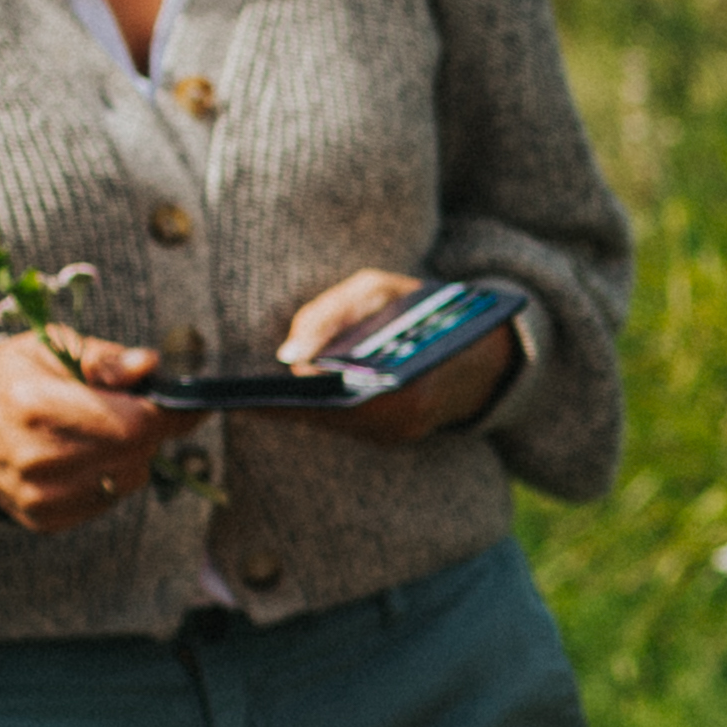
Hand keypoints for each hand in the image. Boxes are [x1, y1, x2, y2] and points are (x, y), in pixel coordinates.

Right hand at [0, 327, 191, 529]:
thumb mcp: (48, 348)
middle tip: (134, 409)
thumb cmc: (10, 380)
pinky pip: (109, 500)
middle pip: (136, 451)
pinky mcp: (45, 519)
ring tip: (100, 431)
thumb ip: (104, 359)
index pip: (135, 420)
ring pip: (128, 479)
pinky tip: (84, 456)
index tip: (191, 401)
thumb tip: (150, 366)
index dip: (171, 410)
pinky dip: (110, 477)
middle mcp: (36, 458)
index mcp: (35, 405)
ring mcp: (39, 496)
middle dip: (149, 429)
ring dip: (131, 454)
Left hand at [264, 269, 517, 445]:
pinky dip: (323, 410)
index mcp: (407, 386)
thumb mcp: (380, 289)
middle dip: (288, 407)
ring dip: (301, 410)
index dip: (289, 403)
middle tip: (242, 400)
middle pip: (328, 419)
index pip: (333, 402)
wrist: (485, 347)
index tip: (251, 400)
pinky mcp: (396, 437)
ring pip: (336, 426)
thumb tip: (289, 356)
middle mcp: (405, 420)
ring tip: (256, 399)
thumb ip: (331, 314)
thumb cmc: (427, 308)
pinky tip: (293, 399)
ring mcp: (402, 434)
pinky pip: (349, 426)